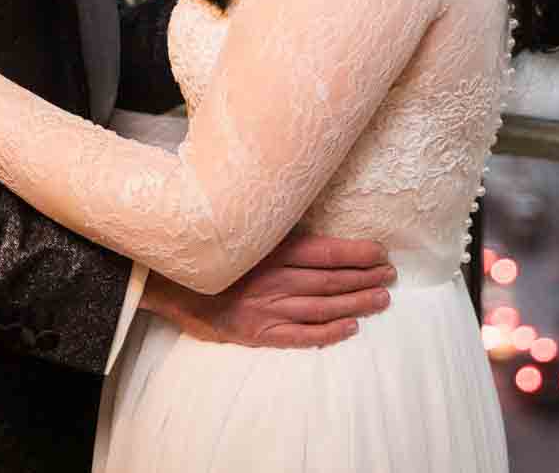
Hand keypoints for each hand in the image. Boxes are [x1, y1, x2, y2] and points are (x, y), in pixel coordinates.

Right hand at [140, 232, 394, 348]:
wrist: (168, 281)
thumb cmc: (210, 251)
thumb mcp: (244, 230)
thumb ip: (276, 231)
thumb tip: (311, 222)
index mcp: (271, 249)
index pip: (326, 252)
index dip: (357, 254)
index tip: (382, 253)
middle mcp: (273, 278)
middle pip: (330, 280)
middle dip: (365, 278)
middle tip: (391, 276)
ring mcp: (266, 308)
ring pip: (322, 307)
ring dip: (356, 304)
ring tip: (382, 300)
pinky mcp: (257, 332)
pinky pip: (299, 335)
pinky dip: (327, 333)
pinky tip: (350, 328)